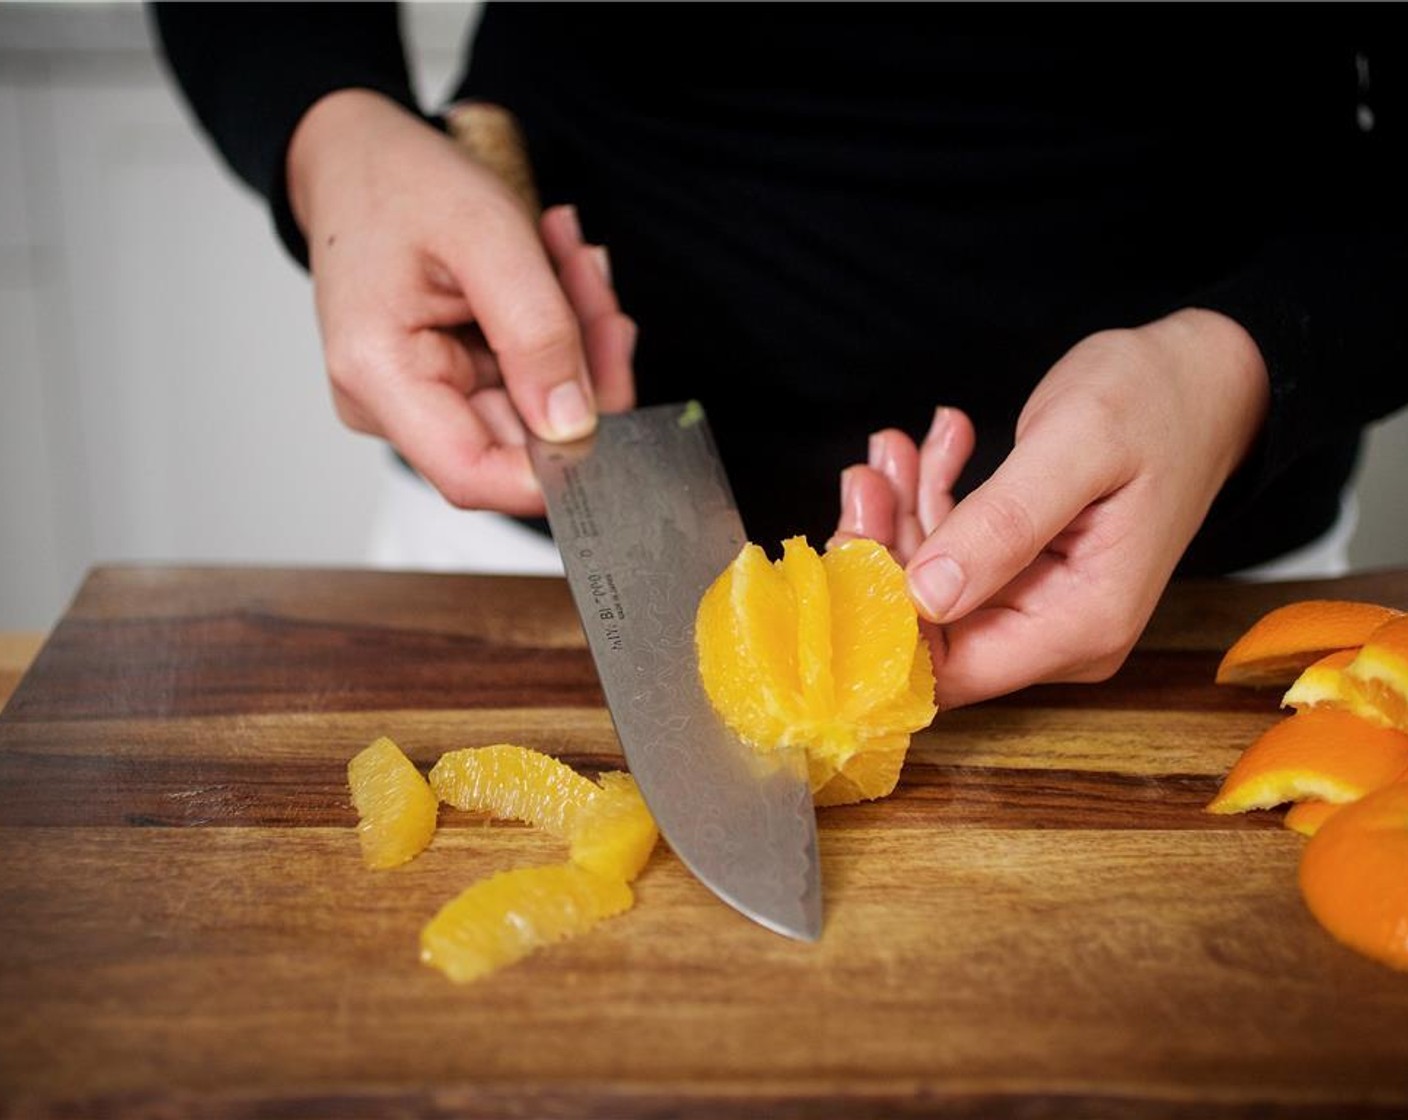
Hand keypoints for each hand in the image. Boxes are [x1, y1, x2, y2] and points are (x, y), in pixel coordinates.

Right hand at [286, 89, 635, 515]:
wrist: (359, 159)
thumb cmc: (401, 183)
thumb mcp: (486, 234)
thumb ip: (537, 331)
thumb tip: (574, 424)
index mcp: (379, 374)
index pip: (473, 475)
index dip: (554, 467)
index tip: (615, 413)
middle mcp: (391, 403)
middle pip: (522, 437)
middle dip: (583, 366)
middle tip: (595, 282)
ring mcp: (421, 398)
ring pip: (538, 407)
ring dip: (576, 336)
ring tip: (573, 260)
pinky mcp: (450, 382)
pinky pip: (529, 380)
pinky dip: (558, 328)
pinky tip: (557, 272)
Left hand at [833, 309, 1269, 707]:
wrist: (1207, 377)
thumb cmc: (1157, 399)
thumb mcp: (1075, 446)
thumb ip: (1003, 524)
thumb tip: (927, 595)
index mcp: (1083, 621)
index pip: (950, 670)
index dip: (886, 620)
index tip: (855, 539)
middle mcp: (1064, 632)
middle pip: (932, 630)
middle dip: (885, 550)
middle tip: (869, 473)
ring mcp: (1046, 607)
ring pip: (933, 588)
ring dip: (903, 514)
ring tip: (897, 445)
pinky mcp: (1031, 577)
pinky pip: (955, 558)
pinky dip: (932, 502)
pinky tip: (939, 445)